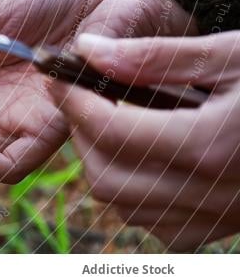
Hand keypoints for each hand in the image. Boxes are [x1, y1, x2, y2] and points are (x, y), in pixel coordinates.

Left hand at [51, 31, 239, 250]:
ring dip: (102, 162)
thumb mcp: (231, 53)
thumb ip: (154, 55)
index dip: (69, 100)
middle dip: (80, 132)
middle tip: (81, 94)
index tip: (55, 73)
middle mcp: (211, 193)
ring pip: (125, 206)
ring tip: (111, 117)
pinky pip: (159, 225)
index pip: (107, 129)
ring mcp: (221, 217)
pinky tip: (147, 154)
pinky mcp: (229, 228)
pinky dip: (136, 194)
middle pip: (104, 176)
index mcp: (209, 145)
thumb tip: (86, 49)